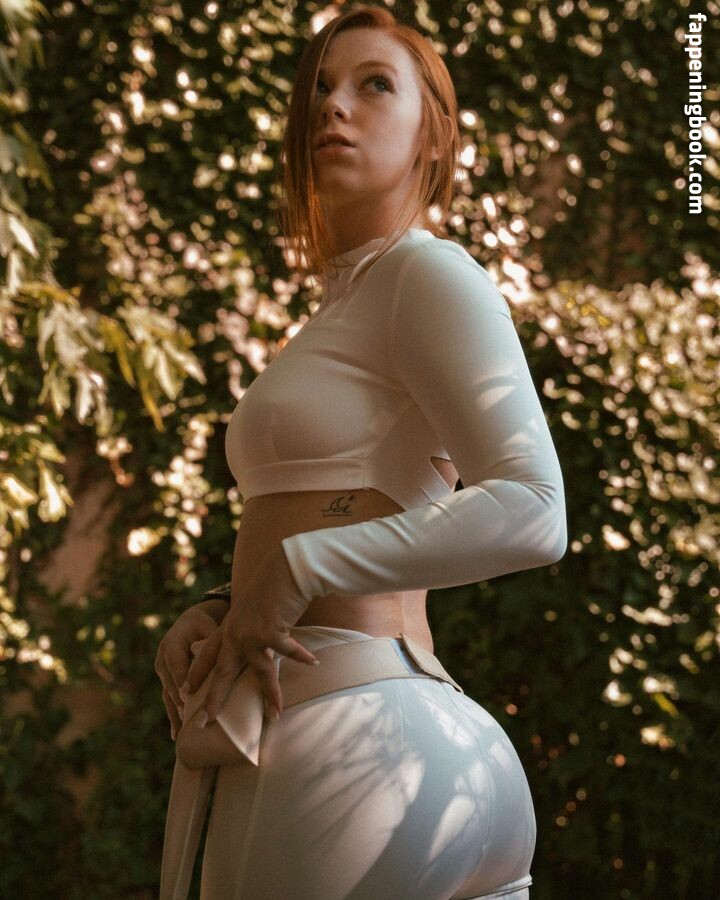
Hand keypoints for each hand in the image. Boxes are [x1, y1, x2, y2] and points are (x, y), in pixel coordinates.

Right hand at [154, 602, 226, 739]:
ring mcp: (162, 674)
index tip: (187, 698)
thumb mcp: (207, 628)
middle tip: (191, 720)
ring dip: (177, 714)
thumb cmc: (203, 625)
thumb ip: (210, 642)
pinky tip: (176, 735)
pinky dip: (174, 717)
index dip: (182, 681)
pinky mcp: (167, 683)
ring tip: (185, 734)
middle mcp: (162, 660)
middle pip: (172, 684)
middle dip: (181, 702)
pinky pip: (169, 701)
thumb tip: (220, 659)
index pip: (176, 665)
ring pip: (169, 696)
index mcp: (171, 645)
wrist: (190, 625)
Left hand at [184, 545, 316, 724]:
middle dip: (213, 699)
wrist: (286, 568)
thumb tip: (257, 639)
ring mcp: (251, 633)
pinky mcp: (270, 631)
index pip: (207, 655)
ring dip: (270, 694)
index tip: (183, 692)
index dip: (196, 674)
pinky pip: (288, 653)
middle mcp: (235, 632)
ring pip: (259, 672)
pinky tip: (314, 663)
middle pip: (222, 673)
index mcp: (229, 626)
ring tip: (275, 713)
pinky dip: (302, 657)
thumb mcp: (254, 606)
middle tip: (202, 722)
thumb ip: (250, 624)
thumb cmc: (275, 585)